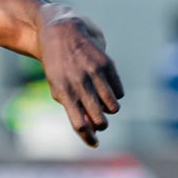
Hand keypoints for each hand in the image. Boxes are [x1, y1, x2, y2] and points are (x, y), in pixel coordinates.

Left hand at [39, 14, 123, 147]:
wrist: (62, 33)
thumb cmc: (58, 68)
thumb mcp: (58, 88)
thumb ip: (73, 108)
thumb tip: (92, 128)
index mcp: (64, 92)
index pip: (79, 124)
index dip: (88, 138)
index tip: (95, 143)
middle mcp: (79, 83)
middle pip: (99, 118)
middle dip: (102, 125)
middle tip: (100, 122)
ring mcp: (94, 72)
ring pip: (113, 106)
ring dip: (111, 110)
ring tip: (104, 105)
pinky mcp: (107, 63)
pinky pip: (119, 91)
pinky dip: (116, 95)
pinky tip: (107, 89)